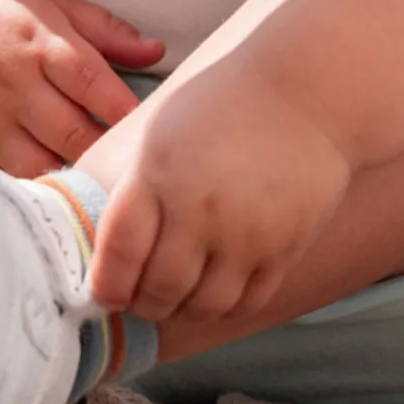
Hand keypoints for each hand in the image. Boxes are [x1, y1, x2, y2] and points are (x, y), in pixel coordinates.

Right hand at [0, 0, 165, 175]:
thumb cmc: (2, 10)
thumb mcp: (54, 3)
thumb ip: (106, 30)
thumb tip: (158, 52)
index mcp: (41, 44)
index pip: (94, 85)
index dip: (128, 115)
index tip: (154, 135)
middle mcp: (14, 83)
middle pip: (73, 134)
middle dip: (107, 157)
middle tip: (135, 174)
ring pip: (40, 166)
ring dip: (72, 179)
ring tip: (100, 190)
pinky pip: (4, 179)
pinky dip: (31, 189)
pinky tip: (55, 194)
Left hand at [85, 63, 353, 322]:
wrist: (304, 93)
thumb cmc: (221, 103)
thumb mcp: (160, 130)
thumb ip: (135, 184)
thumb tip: (103, 234)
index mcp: (158, 173)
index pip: (119, 249)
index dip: (105, 284)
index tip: (99, 294)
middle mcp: (199, 208)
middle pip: (160, 287)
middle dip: (141, 304)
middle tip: (134, 301)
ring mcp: (245, 234)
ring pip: (204, 305)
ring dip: (181, 310)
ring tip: (170, 300)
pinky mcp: (284, 248)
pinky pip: (247, 301)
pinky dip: (223, 306)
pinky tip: (210, 293)